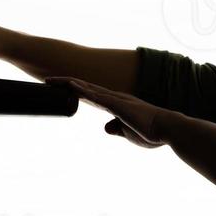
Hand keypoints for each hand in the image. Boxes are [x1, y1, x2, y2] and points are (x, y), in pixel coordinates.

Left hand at [46, 77, 167, 147]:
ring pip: (86, 88)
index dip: (75, 92)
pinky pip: (95, 95)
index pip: (91, 96)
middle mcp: (114, 98)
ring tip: (50, 81)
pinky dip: (81, 89)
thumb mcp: (129, 134)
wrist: (167, 130)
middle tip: (47, 82)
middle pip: (84, 88)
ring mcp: (114, 99)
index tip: (60, 91)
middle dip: (65, 84)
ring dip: (67, 84)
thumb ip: (117, 129)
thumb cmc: (152, 133)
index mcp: (116, 105)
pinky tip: (69, 85)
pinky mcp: (117, 104)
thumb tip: (105, 128)